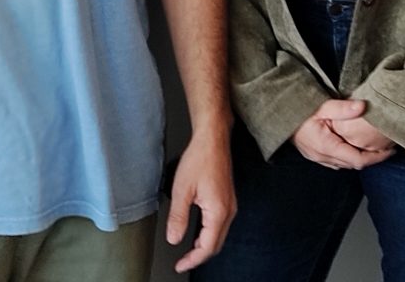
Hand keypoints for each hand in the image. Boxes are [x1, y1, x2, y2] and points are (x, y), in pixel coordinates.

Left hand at [166, 129, 233, 272]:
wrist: (213, 139)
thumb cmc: (200, 158)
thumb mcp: (182, 189)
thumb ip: (178, 217)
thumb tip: (174, 238)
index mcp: (218, 211)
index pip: (207, 247)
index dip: (193, 259)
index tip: (180, 265)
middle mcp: (228, 211)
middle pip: (216, 245)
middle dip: (199, 256)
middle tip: (182, 262)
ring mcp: (230, 205)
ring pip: (219, 236)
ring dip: (204, 246)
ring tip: (188, 252)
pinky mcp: (227, 200)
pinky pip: (220, 225)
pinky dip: (209, 235)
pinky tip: (198, 234)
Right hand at [291, 99, 392, 170]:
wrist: (277, 115)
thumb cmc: (298, 109)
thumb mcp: (322, 106)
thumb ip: (343, 108)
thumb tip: (363, 106)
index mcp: (327, 146)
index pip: (358, 160)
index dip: (376, 157)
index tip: (389, 150)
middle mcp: (322, 156)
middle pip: (353, 164)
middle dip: (371, 158)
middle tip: (386, 147)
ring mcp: (317, 158)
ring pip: (344, 164)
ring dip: (359, 158)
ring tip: (373, 147)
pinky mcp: (314, 155)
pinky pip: (335, 161)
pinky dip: (347, 156)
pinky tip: (352, 147)